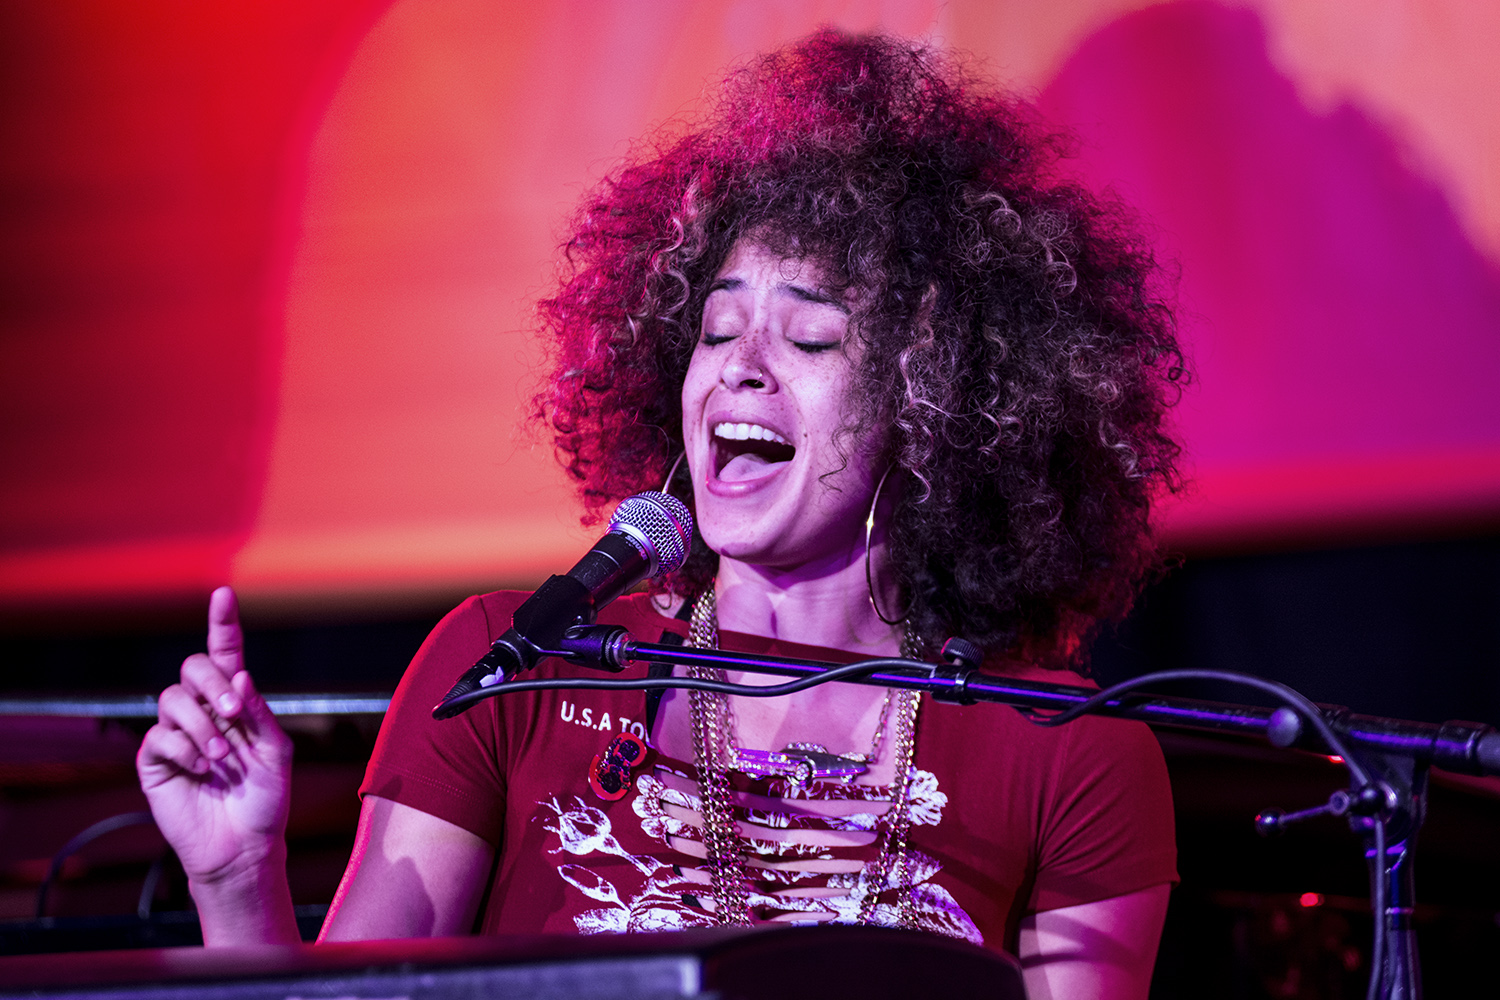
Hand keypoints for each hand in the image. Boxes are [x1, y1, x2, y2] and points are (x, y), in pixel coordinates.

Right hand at [136, 586, 293, 885]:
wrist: (244, 845)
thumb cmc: (265, 799)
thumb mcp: (277, 752)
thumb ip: (260, 714)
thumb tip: (242, 676)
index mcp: (236, 703)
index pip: (226, 655)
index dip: (223, 624)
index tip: (223, 595)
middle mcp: (204, 712)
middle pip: (192, 666)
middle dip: (212, 682)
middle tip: (232, 712)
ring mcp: (177, 734)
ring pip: (171, 698)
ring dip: (200, 724)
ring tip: (222, 757)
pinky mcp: (155, 761)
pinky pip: (158, 736)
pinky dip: (184, 749)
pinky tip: (203, 769)